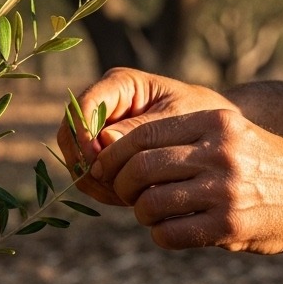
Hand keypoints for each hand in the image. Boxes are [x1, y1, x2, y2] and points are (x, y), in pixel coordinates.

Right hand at [57, 67, 237, 204]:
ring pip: (75, 159)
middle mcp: (102, 105)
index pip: (82, 105)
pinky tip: (127, 198)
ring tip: (126, 195)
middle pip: (69, 134)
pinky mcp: (103, 155)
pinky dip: (102, 190)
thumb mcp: (177, 119)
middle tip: (112, 186)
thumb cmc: (201, 116)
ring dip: (94, 181)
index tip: (97, 160)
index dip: (82, 133)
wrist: (213, 134)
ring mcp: (99, 132)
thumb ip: (142, 129)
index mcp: (119, 85)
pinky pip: (88, 175)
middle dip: (85, 163)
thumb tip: (102, 142)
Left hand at [90, 106, 282, 254]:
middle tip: (125, 194)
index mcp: (215, 122)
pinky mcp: (229, 226)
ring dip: (141, 213)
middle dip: (121, 185)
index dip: (113, 154)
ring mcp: (225, 190)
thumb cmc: (262, 165)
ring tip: (152, 213)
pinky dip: (160, 236)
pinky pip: (169, 234)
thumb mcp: (229, 134)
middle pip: (140, 168)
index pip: (143, 134)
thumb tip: (109, 144)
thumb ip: (180, 138)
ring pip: (150, 203)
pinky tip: (171, 231)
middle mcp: (220, 152)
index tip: (105, 168)